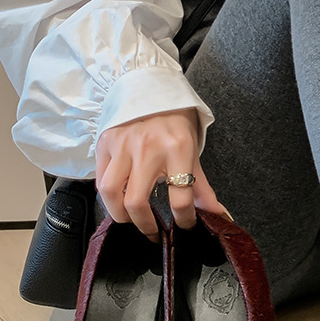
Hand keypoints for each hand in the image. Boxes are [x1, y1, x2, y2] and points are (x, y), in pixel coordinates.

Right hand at [96, 108, 228, 241]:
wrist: (150, 88)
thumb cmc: (174, 122)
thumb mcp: (193, 153)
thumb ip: (202, 189)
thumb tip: (219, 216)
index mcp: (177, 150)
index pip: (180, 197)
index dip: (184, 219)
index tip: (185, 225)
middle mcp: (147, 148)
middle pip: (136, 202)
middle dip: (145, 225)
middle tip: (153, 232)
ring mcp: (122, 146)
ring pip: (111, 192)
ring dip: (119, 214)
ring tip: (131, 220)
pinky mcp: (104, 143)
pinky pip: (100, 178)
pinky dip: (107, 195)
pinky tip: (118, 200)